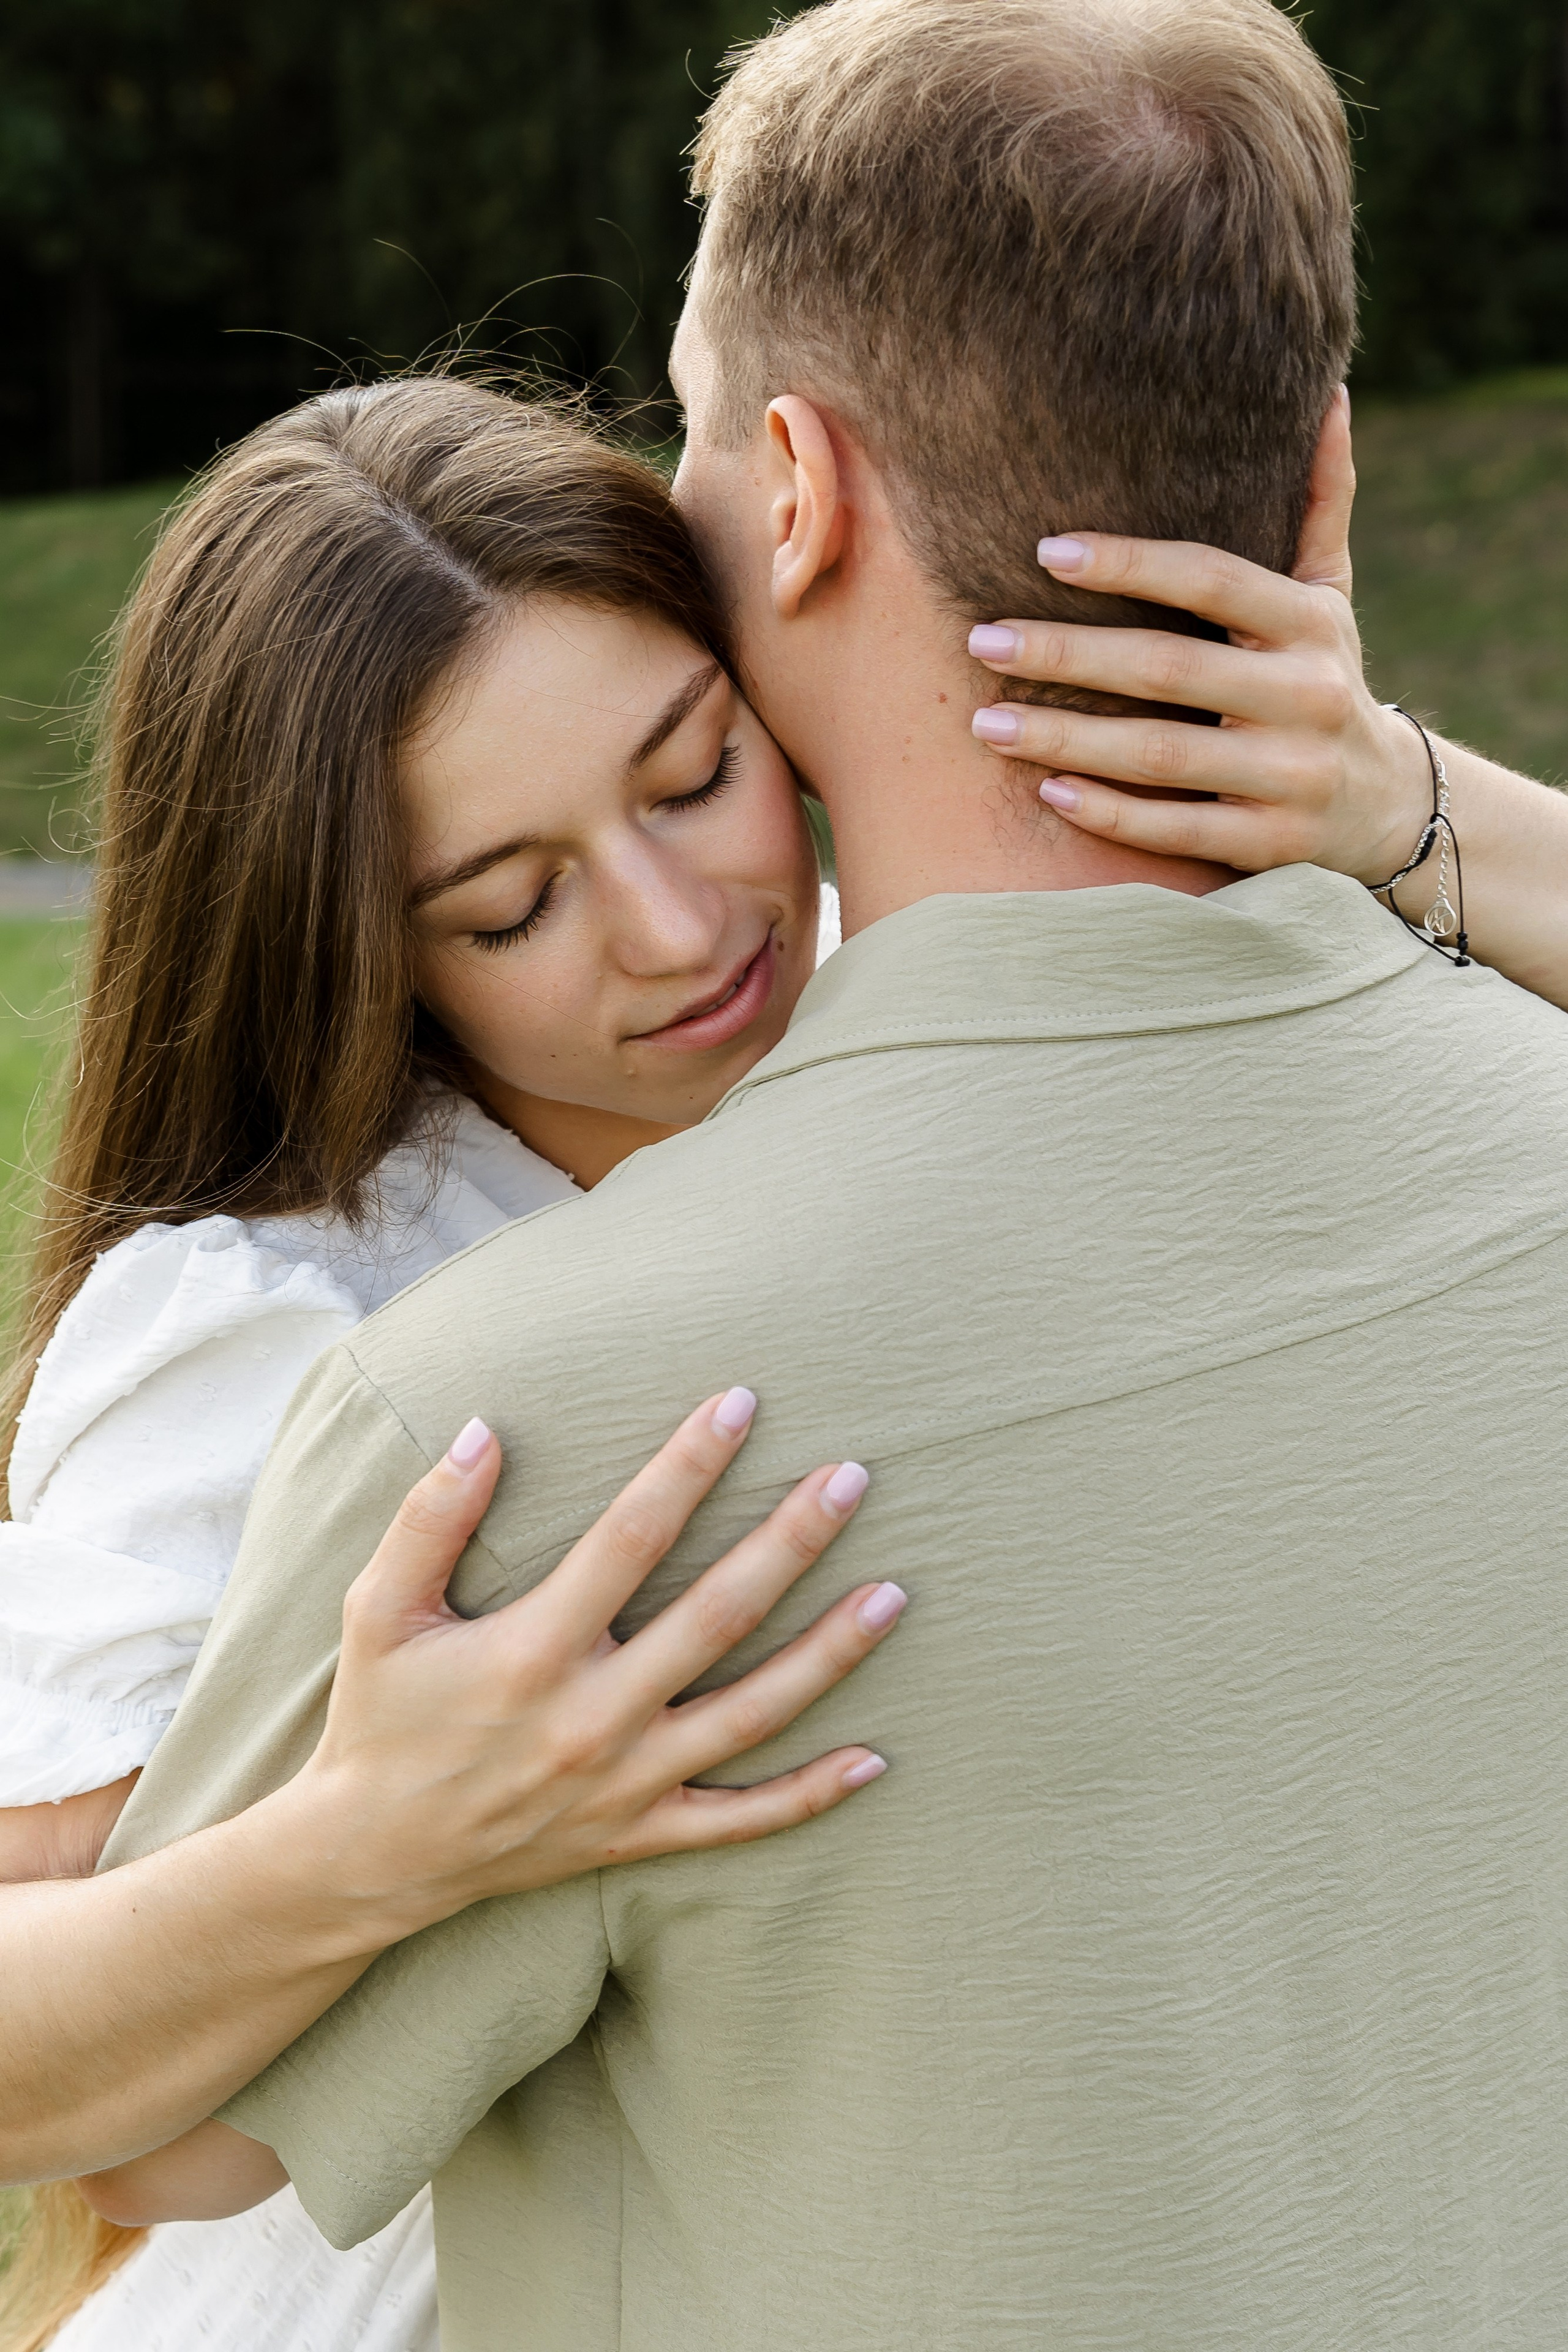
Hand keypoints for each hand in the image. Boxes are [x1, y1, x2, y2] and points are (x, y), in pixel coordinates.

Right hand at [302, 1389, 900, 1932]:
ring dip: (830, 1654)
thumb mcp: (379, 1612)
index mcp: (532, 1651)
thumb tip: (482, 1429)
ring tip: (895, 1594)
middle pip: (718, 1616)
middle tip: (853, 1477)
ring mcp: (625, 1784)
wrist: (372, 1859)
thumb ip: (429, 1518)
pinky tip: (874, 1759)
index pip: (632, 1538)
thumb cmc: (381, 1720)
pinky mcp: (638, 1835)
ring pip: (752, 1715)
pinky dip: (809, 1796)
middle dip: (791, 1541)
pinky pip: (741, 1821)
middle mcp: (592, 1717)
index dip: (689, 1464)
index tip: (742, 1403)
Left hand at [967, 391, 1433, 885]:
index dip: (1130, 563)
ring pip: (1161, 757)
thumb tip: (1327, 391)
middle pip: (1168, 671)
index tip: (1045, 551)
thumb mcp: (1333, 593)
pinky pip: (1175, 830)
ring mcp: (1289, 777)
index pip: (1211, 580)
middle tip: (980, 641)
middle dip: (1067, 657)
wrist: (1387, 803)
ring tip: (986, 725)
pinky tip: (1046, 792)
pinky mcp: (1268, 844)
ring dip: (1066, 741)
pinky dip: (1109, 814)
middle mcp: (1305, 698)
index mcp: (1311, 624)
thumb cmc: (1324, 678)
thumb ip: (1319, 501)